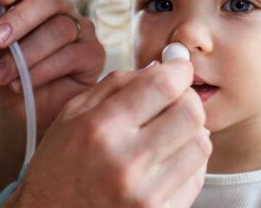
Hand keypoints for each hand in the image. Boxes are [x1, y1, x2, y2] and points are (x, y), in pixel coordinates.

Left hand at [0, 0, 104, 133]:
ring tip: (3, 76)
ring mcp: (80, 29)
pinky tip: (24, 84)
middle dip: (19, 19)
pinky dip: (43, 70)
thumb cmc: (2, 73)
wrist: (18, 110)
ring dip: (27, 54)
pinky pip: (72, 55)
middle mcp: (59, 9)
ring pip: (60, 29)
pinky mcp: (94, 54)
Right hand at [7, 59, 210, 206]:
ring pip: (201, 144)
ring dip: (190, 131)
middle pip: (191, 113)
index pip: (163, 86)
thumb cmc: (60, 163)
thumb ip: (117, 84)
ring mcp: (146, 194)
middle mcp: (126, 162)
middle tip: (174, 100)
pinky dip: (187, 160)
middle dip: (188, 98)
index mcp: (101, 128)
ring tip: (168, 132)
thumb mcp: (74, 113)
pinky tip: (165, 158)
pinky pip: (196, 176)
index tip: (178, 69)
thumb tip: (161, 67)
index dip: (179, 70)